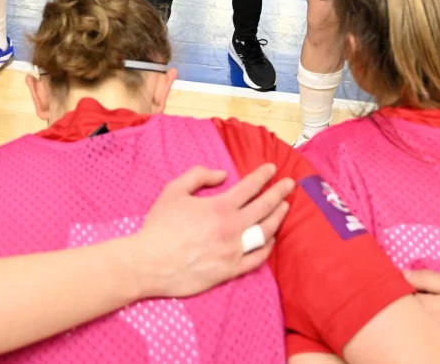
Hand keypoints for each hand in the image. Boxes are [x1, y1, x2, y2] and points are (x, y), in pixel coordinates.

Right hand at [130, 164, 293, 298]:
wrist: (150, 262)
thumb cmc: (159, 225)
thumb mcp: (174, 190)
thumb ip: (199, 176)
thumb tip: (222, 175)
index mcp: (220, 207)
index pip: (250, 187)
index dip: (263, 176)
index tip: (272, 168)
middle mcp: (232, 228)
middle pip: (264, 207)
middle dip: (279, 193)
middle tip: (290, 184)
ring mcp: (233, 251)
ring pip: (265, 232)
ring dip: (278, 218)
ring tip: (285, 208)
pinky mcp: (230, 270)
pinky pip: (257, 259)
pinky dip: (267, 248)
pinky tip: (272, 239)